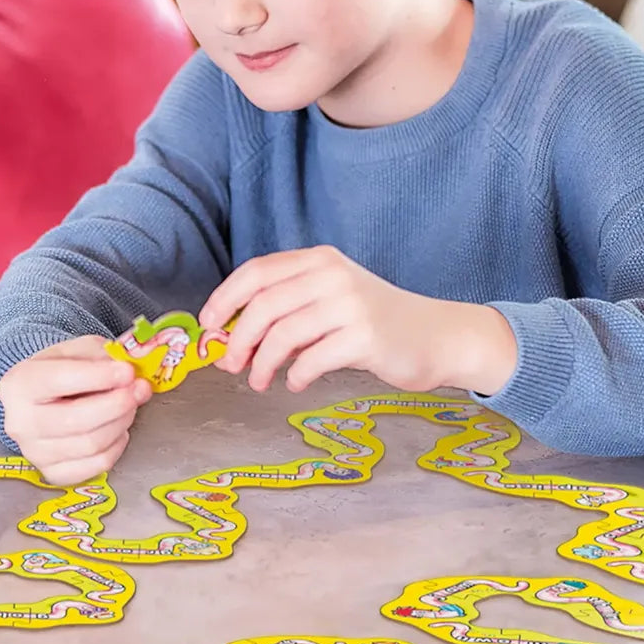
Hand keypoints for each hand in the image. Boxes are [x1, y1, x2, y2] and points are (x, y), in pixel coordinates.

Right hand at [0, 336, 152, 484]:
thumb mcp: (75, 350)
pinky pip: (96, 466)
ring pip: (91, 445)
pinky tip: (117, 429)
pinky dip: (116, 447)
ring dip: (121, 422)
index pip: (60, 380)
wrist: (40, 400)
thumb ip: (103, 355)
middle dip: (116, 404)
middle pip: (76, 419)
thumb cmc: (57, 373)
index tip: (127, 371)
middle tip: (138, 389)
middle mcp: (21, 422)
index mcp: (20, 384)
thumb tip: (133, 370)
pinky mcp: (53, 473)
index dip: (99, 377)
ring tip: (130, 405)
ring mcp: (35, 452)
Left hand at [199, 246, 517, 395]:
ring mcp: (350, 305)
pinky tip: (295, 382)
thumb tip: (228, 339)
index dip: (224, 298)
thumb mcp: (328, 300)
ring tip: (259, 381)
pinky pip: (311, 359)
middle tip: (230, 364)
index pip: (256, 272)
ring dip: (261, 364)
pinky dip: (295, 375)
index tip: (208, 325)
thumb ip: (285, 309)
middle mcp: (333, 275)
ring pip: (282, 335)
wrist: (436, 336)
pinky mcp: (365, 338)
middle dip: (238, 338)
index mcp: (318, 260)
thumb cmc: (372, 321)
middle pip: (263, 305)